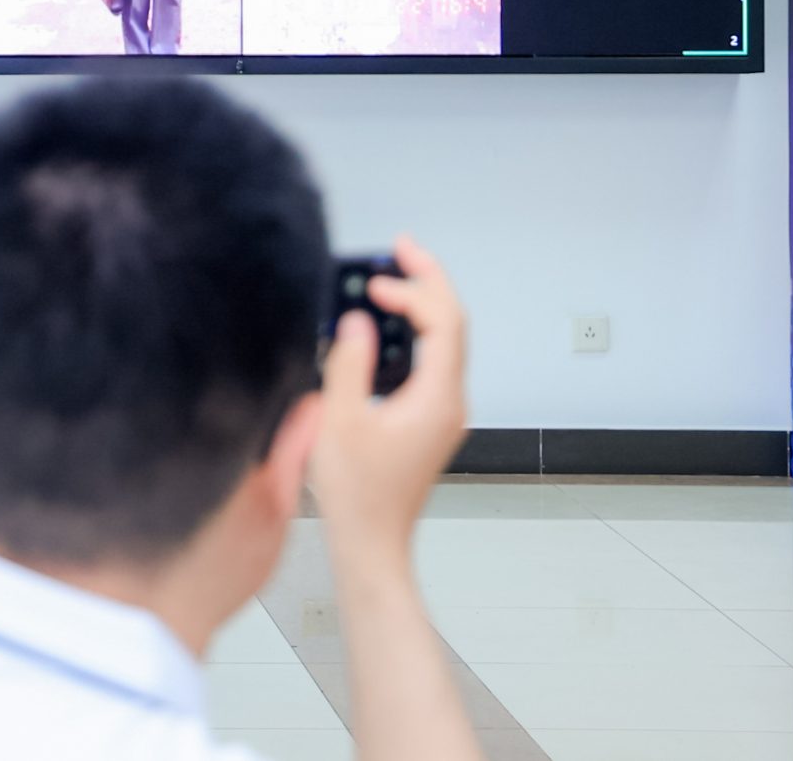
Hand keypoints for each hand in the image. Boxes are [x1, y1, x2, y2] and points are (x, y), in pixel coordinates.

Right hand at [309, 235, 466, 574]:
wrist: (371, 544)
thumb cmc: (356, 495)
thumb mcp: (340, 421)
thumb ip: (349, 362)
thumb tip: (358, 319)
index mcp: (437, 399)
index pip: (443, 323)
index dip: (415, 289)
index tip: (379, 276)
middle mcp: (450, 403)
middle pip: (452, 325)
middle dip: (427, 282)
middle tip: (399, 249)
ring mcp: (443, 413)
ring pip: (445, 342)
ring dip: (421, 305)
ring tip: (390, 278)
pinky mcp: (429, 421)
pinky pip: (431, 362)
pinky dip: (412, 334)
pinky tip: (385, 326)